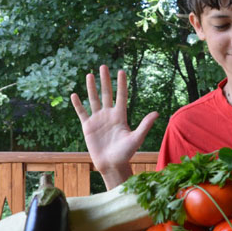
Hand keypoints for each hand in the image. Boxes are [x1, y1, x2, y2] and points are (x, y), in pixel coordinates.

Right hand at [71, 65, 157, 189]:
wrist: (112, 165)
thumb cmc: (126, 153)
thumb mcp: (137, 138)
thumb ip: (145, 125)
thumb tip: (157, 113)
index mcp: (121, 116)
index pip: (121, 96)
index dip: (121, 84)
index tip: (121, 71)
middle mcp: (109, 115)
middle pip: (107, 94)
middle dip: (105, 80)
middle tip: (103, 66)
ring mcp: (98, 120)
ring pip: (94, 100)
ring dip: (91, 88)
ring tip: (89, 74)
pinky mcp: (88, 127)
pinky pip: (82, 113)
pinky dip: (78, 104)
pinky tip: (74, 94)